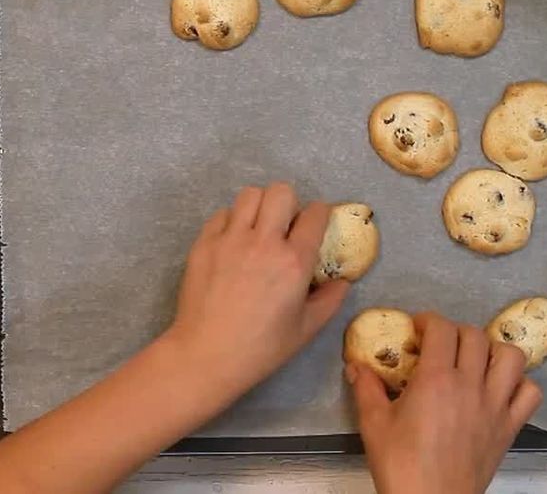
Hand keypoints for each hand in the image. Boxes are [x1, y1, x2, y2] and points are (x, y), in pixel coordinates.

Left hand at [161, 182, 349, 403]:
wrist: (206, 354)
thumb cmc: (260, 348)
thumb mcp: (305, 330)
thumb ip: (329, 301)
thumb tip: (343, 282)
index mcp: (294, 262)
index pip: (315, 214)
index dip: (320, 214)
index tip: (315, 223)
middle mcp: (263, 242)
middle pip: (281, 191)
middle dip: (289, 203)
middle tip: (285, 225)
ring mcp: (230, 240)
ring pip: (249, 195)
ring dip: (259, 206)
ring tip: (258, 228)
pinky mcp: (204, 244)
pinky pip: (221, 214)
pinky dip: (231, 221)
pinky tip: (232, 243)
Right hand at [348, 312, 542, 493]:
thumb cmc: (400, 463)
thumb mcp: (373, 423)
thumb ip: (366, 388)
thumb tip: (355, 365)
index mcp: (436, 380)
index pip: (442, 328)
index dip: (428, 320)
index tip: (416, 328)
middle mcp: (471, 386)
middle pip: (475, 336)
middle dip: (455, 332)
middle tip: (439, 344)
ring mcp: (496, 406)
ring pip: (511, 357)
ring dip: (493, 350)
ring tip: (475, 360)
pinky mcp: (510, 427)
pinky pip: (530, 392)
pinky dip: (519, 383)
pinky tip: (499, 388)